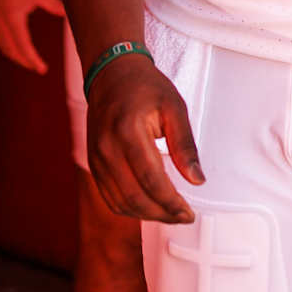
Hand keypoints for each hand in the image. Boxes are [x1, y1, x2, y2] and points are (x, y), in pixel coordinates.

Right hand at [0, 0, 64, 72]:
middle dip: (25, 61)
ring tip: (30, 61)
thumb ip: (54, 5)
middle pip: (11, 50)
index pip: (23, 45)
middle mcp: (0, 22)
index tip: (42, 68)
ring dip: (16, 56)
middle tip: (39, 68)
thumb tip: (69, 16)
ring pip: (4, 47)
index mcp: (12, 18)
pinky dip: (9, 48)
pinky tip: (18, 49)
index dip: (32, 59)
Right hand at [85, 54, 203, 223]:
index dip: (171, 203)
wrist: (111, 74)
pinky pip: (110, 197)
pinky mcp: (93, 164)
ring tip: (171, 214)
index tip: (190, 213)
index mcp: (128, 131)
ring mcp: (96, 158)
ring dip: (147, 215)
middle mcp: (107, 148)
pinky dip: (130, 208)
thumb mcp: (174, 107)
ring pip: (120, 202)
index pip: (150, 180)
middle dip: (162, 214)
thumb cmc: (146, 87)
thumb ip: (185, 145)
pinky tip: (151, 207)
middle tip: (184, 217)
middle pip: (134, 197)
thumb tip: (198, 181)